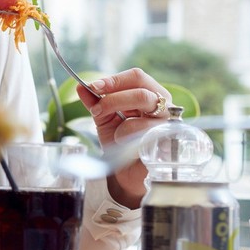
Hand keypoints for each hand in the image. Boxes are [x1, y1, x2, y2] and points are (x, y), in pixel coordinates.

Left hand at [76, 68, 172, 207]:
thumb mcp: (105, 119)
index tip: (93, 86)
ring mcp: (168, 124)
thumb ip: (95, 102)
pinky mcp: (166, 143)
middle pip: (141, 93)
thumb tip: (81, 87)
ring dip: (120, 125)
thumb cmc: (121, 142)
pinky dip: (128, 139)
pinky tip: (126, 146)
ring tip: (115, 136)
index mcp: (150, 94)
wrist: (128, 172)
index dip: (115, 80)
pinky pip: (144, 135)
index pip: (137, 77)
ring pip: (143, 116)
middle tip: (97, 109)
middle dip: (114, 99)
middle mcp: (164, 106)